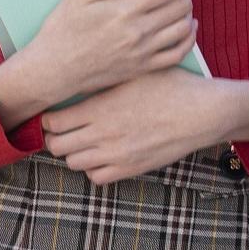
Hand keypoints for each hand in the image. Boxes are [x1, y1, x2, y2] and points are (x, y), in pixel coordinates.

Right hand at [0, 0, 207, 118]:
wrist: (53, 72)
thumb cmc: (61, 31)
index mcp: (124, 11)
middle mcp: (138, 33)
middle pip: (181, 6)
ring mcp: (143, 53)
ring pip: (183, 28)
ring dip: (188, 10)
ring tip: (179, 0)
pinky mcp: (143, 68)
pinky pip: (177, 53)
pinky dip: (189, 38)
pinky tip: (187, 27)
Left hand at [40, 70, 248, 186]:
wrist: (201, 113)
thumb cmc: (170, 85)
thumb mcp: (133, 72)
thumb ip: (103, 77)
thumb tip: (77, 73)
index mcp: (100, 107)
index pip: (52, 122)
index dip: (47, 119)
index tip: (51, 113)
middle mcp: (103, 134)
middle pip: (56, 146)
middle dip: (53, 137)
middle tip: (60, 128)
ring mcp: (116, 155)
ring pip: (73, 163)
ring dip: (71, 152)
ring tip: (79, 140)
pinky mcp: (131, 169)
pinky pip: (96, 177)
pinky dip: (91, 167)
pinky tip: (99, 153)